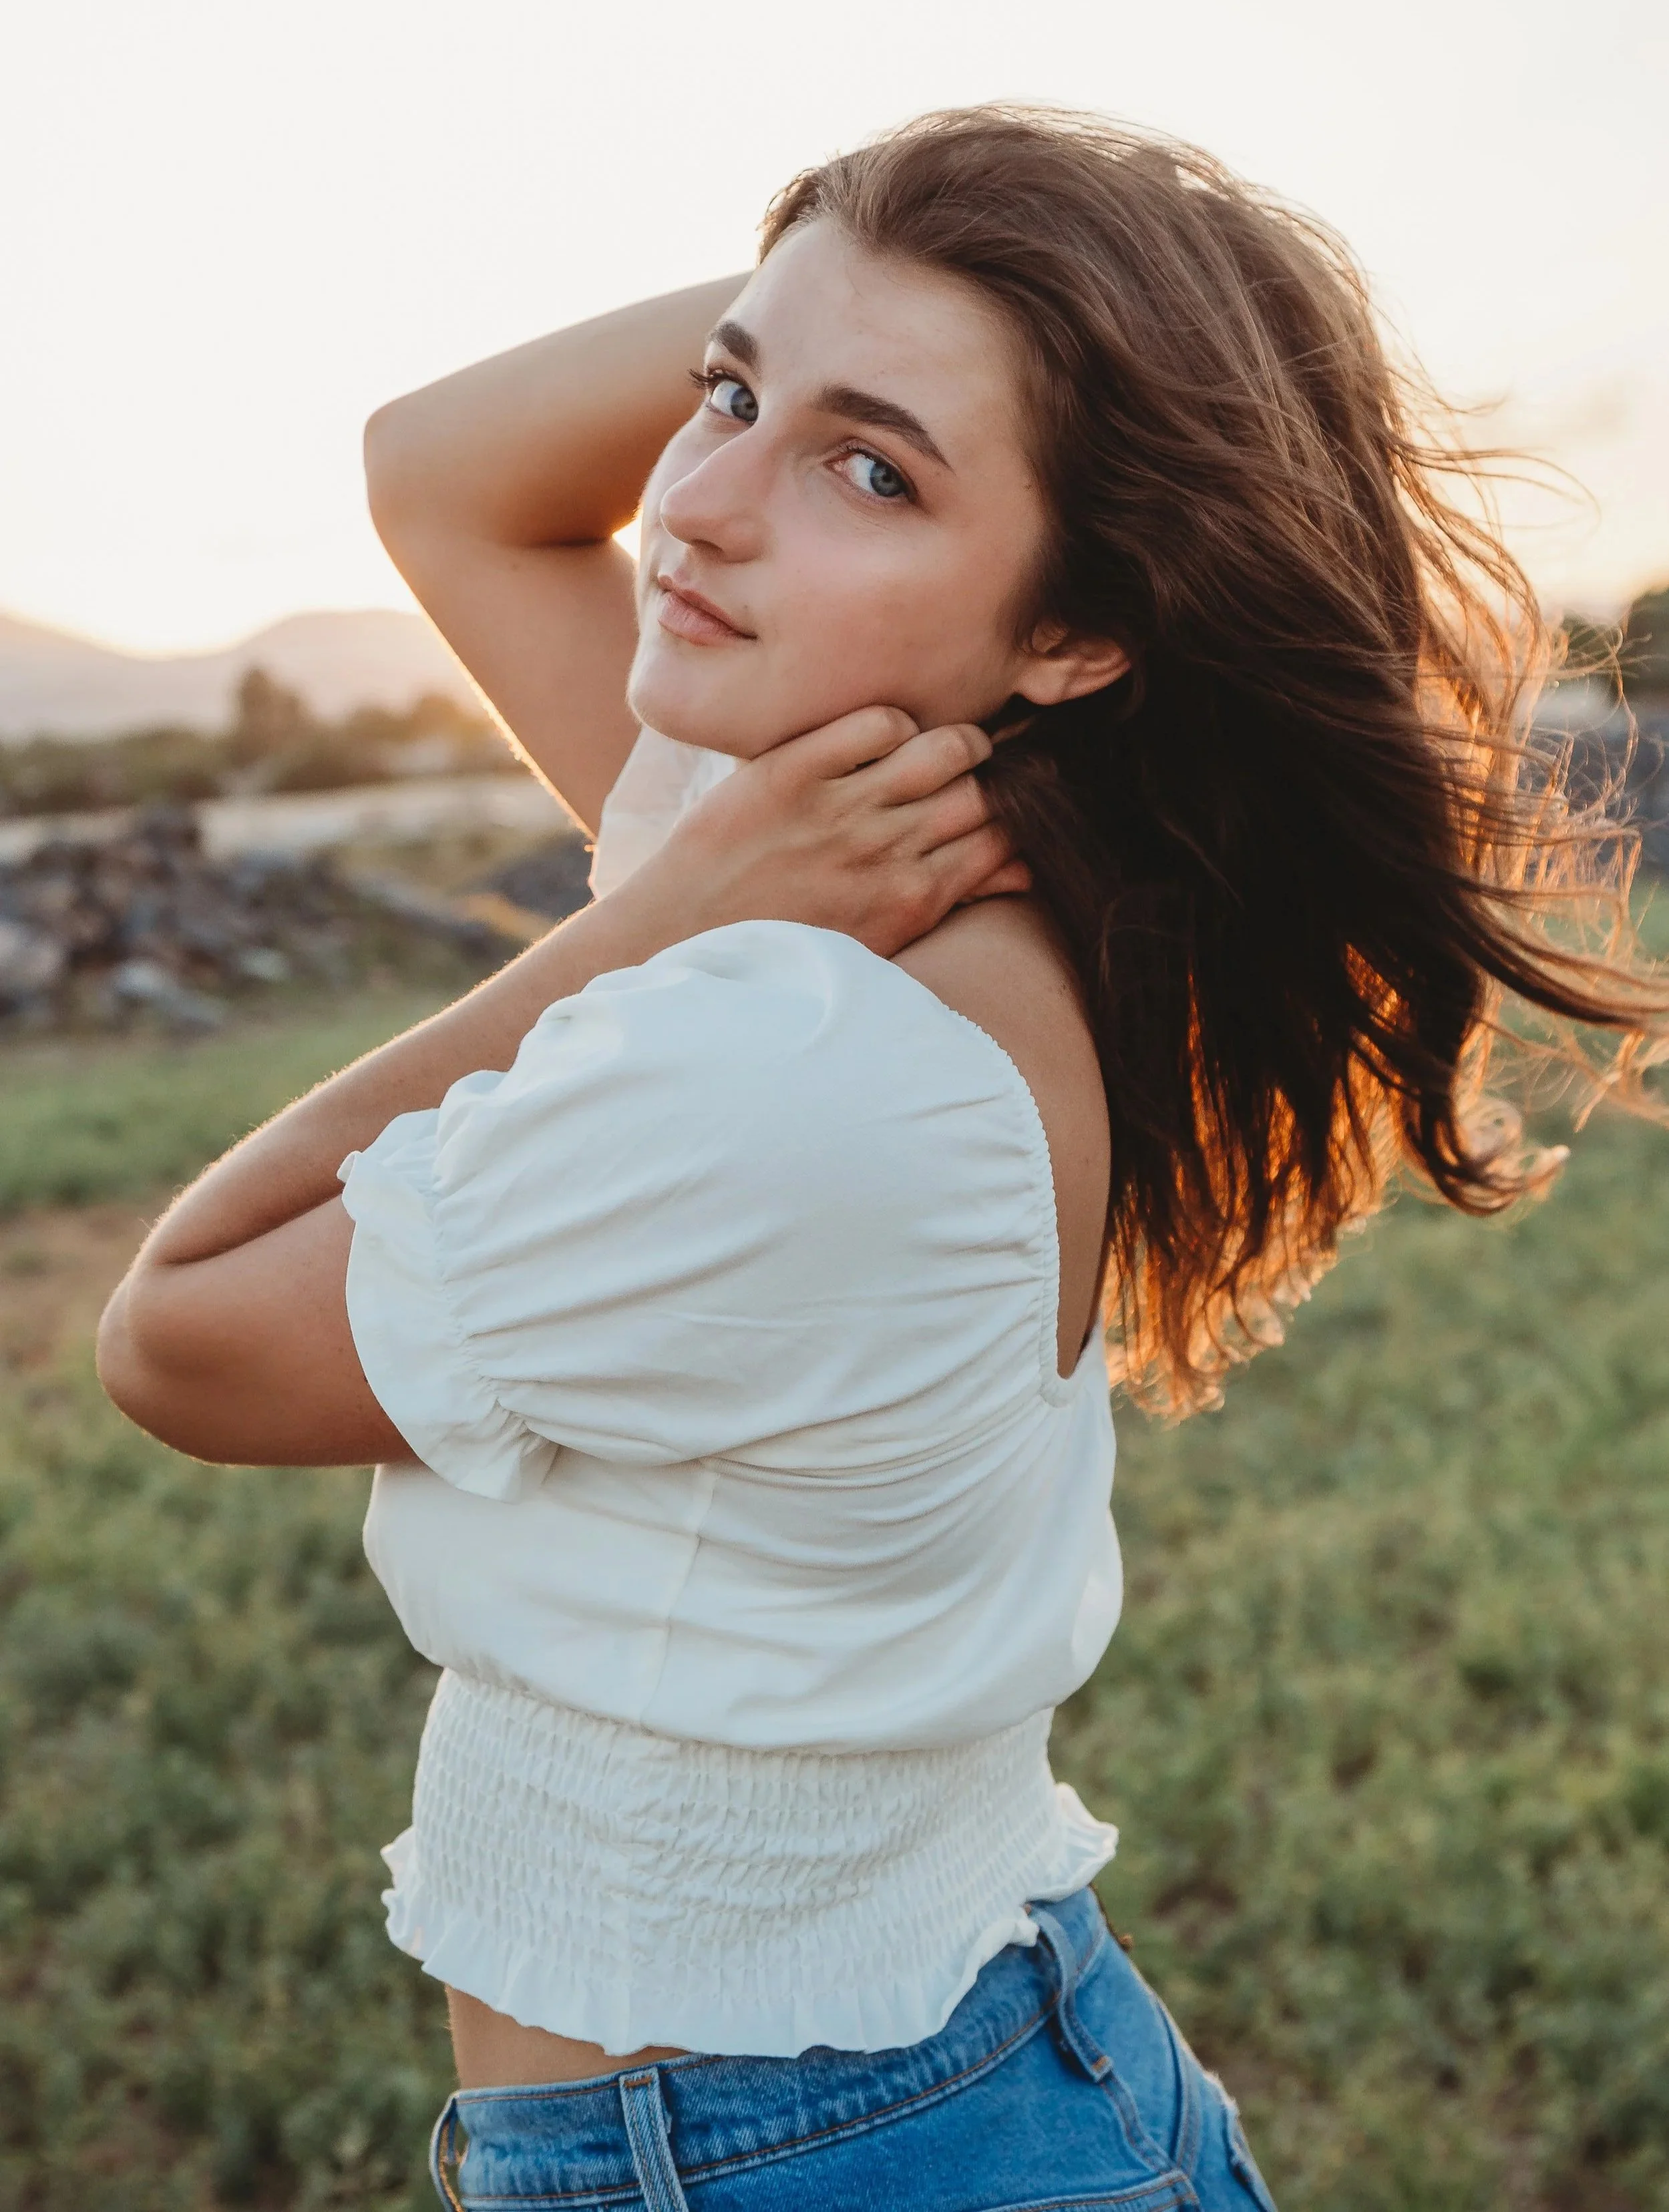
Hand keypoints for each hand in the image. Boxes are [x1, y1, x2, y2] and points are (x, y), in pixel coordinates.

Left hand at [612, 708, 1031, 959]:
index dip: (1014, 815)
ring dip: (955, 743)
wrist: (683, 933)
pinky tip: (879, 740)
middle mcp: (884, 852)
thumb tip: (1022, 873)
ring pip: (945, 749)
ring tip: (943, 748)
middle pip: (983, 792)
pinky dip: (891, 724)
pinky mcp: (792, 770)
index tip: (1006, 803)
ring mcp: (839, 808)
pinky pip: (876, 723)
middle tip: (979, 770)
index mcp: (911, 900)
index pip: (1004, 838)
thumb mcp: (877, 941)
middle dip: (991, 778)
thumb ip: (946, 901)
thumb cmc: (787, 944)